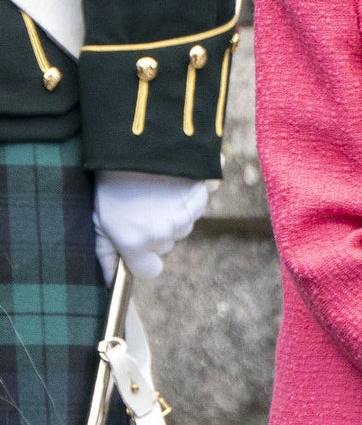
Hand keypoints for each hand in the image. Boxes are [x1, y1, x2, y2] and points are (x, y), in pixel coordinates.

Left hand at [92, 170, 209, 281]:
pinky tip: (171, 182)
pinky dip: (187, 196)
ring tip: (154, 190)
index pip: (150, 271)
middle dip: (157, 231)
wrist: (133, 142)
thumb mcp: (98, 217)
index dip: (144, 259)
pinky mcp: (200, 196)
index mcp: (137, 243)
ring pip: (182, 226)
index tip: (138, 243)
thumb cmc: (111, 182)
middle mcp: (163, 234)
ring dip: (172, 213)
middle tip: (140, 205)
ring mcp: (184, 215)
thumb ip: (104, 252)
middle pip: (166, 245)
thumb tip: (109, 281)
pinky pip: (196, 206)